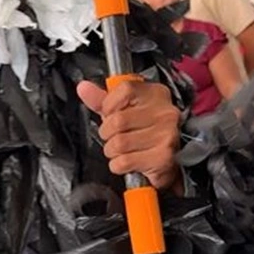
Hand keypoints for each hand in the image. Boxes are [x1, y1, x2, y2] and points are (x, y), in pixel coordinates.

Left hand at [77, 78, 181, 192]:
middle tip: (115, 136)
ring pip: (118, 144)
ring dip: (112, 151)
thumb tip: (83, 87)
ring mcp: (166, 135)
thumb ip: (102, 100)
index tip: (111, 114)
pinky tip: (128, 161)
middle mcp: (165, 112)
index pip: (124, 90)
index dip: (109, 105)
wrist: (170, 159)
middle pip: (117, 121)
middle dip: (107, 133)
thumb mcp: (123, 110)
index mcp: (156, 94)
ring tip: (123, 150)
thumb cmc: (144, 132)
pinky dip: (118, 165)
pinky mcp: (162, 157)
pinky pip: (124, 162)